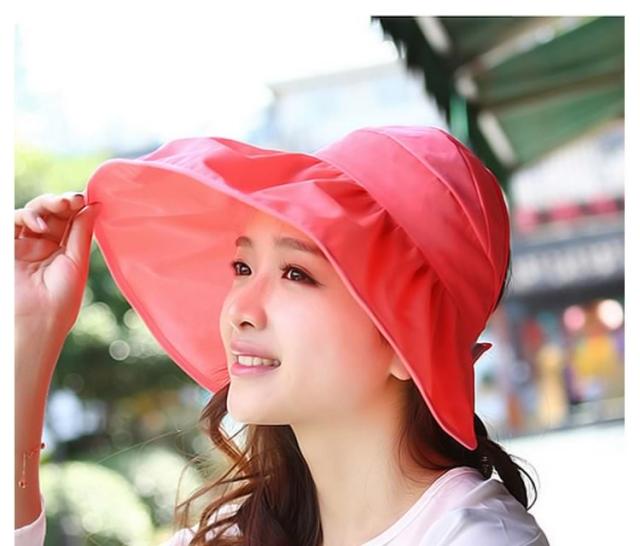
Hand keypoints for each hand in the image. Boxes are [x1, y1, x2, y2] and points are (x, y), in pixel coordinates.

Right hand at [15, 191, 101, 338]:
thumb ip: (81, 231)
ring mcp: (23, 246)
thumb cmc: (61, 299)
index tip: (83, 199)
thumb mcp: (76, 261)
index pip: (69, 219)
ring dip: (43, 206)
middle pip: (50, 213)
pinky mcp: (8, 249)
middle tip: (71, 200)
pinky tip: (37, 223)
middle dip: (60, 202)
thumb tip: (94, 204)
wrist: (35, 322)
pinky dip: (24, 216)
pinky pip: (11, 225)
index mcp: (64, 250)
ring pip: (30, 213)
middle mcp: (43, 246)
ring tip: (56, 211)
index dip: (74, 206)